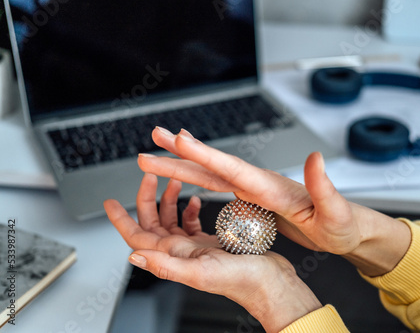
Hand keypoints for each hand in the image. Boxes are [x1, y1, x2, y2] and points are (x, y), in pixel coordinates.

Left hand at [104, 173, 320, 332]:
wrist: (268, 282)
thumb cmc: (241, 281)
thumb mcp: (200, 273)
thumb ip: (166, 265)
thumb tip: (133, 257)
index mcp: (174, 257)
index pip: (138, 237)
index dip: (121, 220)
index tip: (110, 203)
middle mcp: (180, 251)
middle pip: (152, 223)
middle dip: (147, 198)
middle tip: (150, 177)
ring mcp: (193, 247)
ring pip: (171, 219)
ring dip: (168, 200)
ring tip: (174, 181)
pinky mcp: (209, 242)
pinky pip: (191, 222)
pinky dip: (190, 208)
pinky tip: (196, 200)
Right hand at [137, 128, 410, 275]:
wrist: (347, 230)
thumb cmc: (342, 224)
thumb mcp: (335, 211)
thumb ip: (323, 186)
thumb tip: (314, 157)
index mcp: (272, 187)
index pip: (233, 167)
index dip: (204, 153)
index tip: (178, 139)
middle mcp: (260, 184)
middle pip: (214, 166)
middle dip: (181, 154)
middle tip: (153, 140)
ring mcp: (255, 191)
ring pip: (211, 175)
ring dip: (183, 166)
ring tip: (157, 157)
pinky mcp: (254, 200)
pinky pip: (220, 187)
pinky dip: (199, 179)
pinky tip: (188, 178)